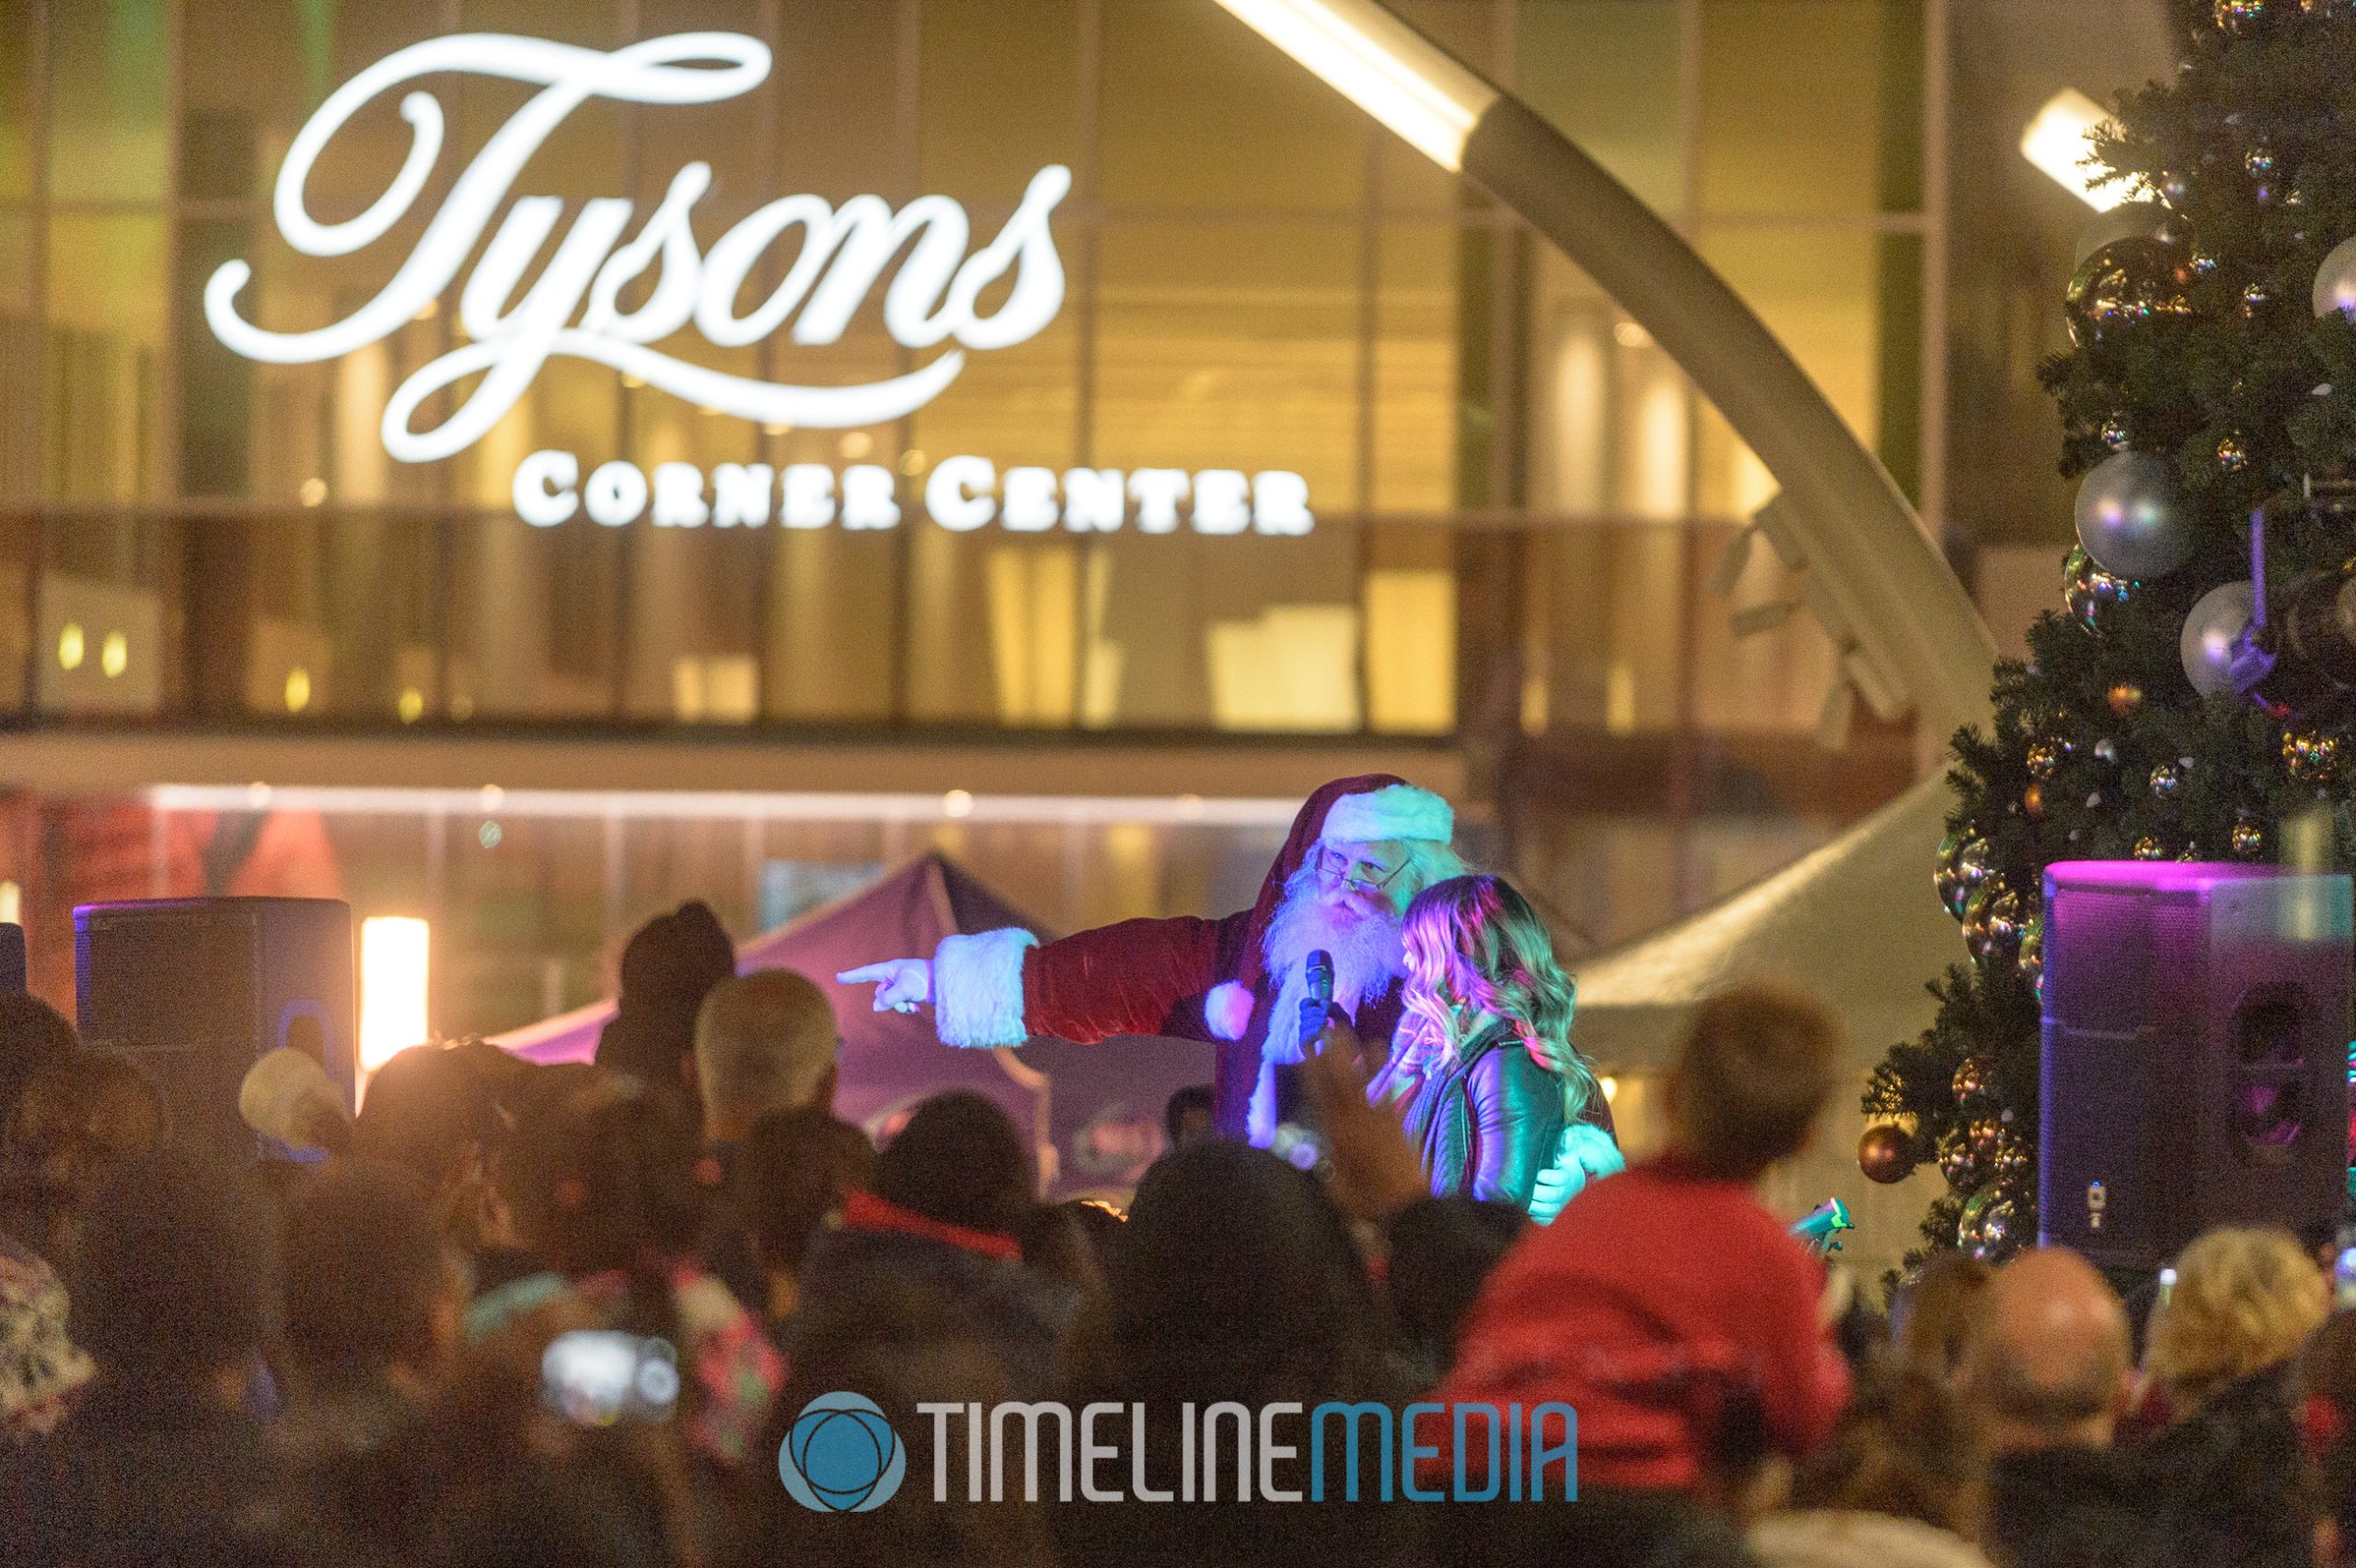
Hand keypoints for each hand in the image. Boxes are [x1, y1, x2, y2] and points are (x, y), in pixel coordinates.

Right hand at [835, 958, 932, 1013]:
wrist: (946, 982)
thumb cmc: (925, 980)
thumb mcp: (904, 989)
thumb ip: (888, 998)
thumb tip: (876, 1007)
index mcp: (890, 968)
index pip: (867, 973)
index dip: (852, 976)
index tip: (838, 977)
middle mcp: (895, 975)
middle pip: (880, 993)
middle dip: (889, 1001)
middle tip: (904, 1000)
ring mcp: (902, 984)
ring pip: (891, 1000)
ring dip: (900, 1006)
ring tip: (912, 1005)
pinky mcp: (911, 992)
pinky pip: (901, 1003)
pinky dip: (907, 1007)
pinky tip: (916, 1007)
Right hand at [1299, 1019, 1429, 1224]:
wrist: (1409, 1208)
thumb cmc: (1367, 1203)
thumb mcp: (1335, 1190)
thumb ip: (1323, 1166)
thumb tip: (1309, 1150)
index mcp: (1339, 1134)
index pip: (1321, 1094)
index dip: (1312, 1069)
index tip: (1305, 1047)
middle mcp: (1359, 1120)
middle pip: (1344, 1080)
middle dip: (1334, 1054)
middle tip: (1328, 1027)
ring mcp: (1381, 1119)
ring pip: (1368, 1083)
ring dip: (1361, 1059)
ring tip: (1357, 1034)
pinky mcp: (1399, 1124)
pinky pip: (1390, 1094)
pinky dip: (1385, 1076)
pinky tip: (1384, 1062)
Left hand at [1527, 1123, 1624, 1225]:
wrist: (1573, 1182)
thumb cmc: (1564, 1164)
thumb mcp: (1566, 1153)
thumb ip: (1565, 1144)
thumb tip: (1568, 1136)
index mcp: (1567, 1176)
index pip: (1559, 1179)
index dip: (1547, 1177)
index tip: (1538, 1174)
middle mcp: (1564, 1193)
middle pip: (1551, 1195)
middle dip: (1536, 1192)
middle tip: (1521, 1188)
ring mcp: (1559, 1206)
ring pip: (1546, 1210)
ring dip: (1532, 1205)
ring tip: (1519, 1198)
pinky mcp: (1553, 1215)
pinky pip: (1544, 1221)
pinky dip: (1535, 1217)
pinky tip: (1525, 1210)